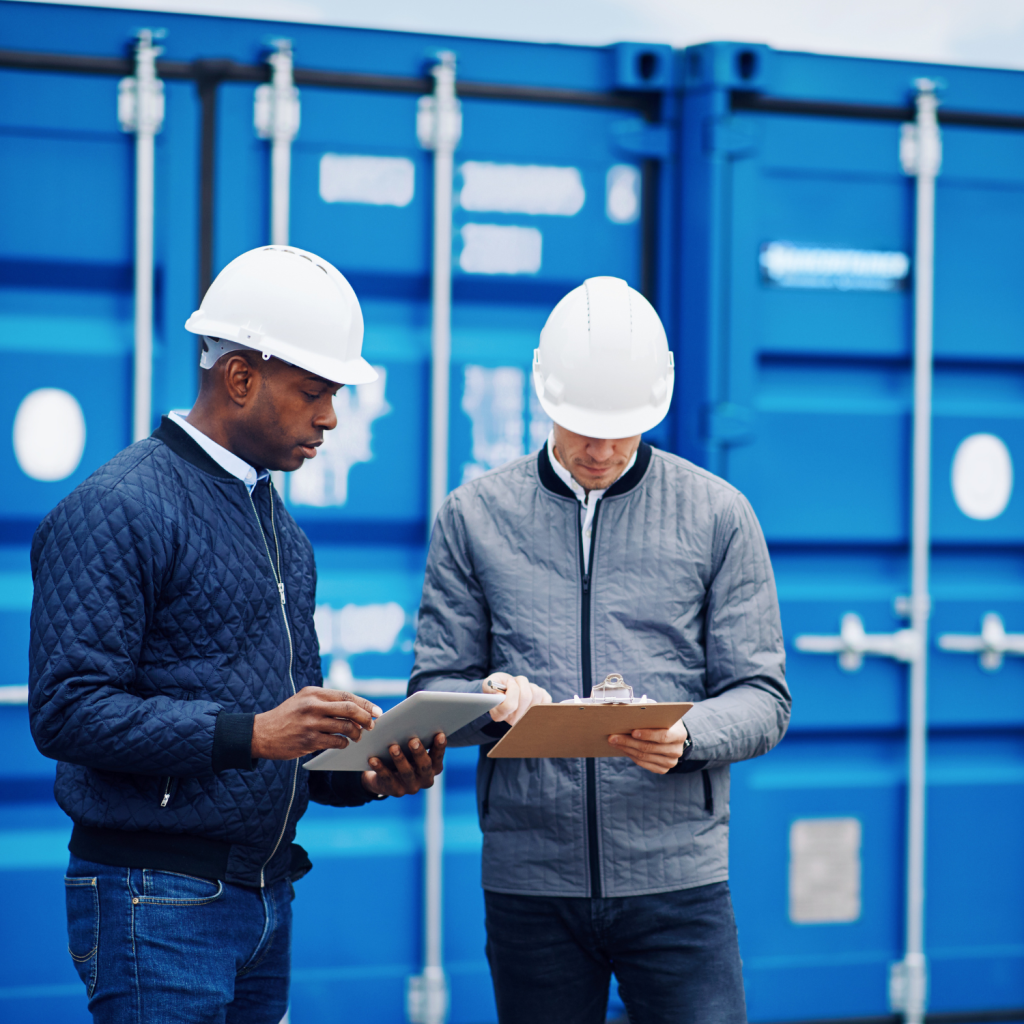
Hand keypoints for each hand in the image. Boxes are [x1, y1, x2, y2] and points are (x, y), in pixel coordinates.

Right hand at [252, 687, 380, 759]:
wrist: (261, 733)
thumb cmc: (287, 716)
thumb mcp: (304, 701)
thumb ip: (326, 702)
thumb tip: (356, 708)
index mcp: (314, 693)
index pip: (347, 695)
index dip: (365, 704)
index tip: (377, 711)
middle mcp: (313, 706)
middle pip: (349, 709)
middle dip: (366, 717)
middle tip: (372, 725)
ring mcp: (310, 724)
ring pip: (345, 727)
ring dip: (356, 733)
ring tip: (357, 736)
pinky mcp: (308, 741)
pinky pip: (335, 742)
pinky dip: (344, 744)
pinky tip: (344, 744)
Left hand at [361, 733, 445, 796]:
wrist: (385, 779)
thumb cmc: (404, 757)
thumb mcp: (412, 750)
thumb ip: (417, 740)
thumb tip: (413, 722)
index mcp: (434, 768)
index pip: (438, 757)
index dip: (440, 747)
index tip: (439, 734)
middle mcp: (425, 779)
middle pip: (424, 766)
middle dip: (419, 753)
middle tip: (413, 740)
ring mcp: (411, 787)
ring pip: (407, 773)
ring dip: (400, 759)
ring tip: (393, 747)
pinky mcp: (396, 791)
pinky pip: (387, 779)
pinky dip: (380, 768)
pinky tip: (374, 759)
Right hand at [483, 672, 551, 725]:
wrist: (507, 688)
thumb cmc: (497, 686)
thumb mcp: (489, 683)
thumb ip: (489, 686)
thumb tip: (498, 692)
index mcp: (499, 715)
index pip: (510, 705)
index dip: (511, 690)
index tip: (507, 683)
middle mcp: (515, 720)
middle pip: (525, 697)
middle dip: (519, 683)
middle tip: (513, 682)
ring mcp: (528, 717)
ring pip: (535, 693)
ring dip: (527, 684)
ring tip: (520, 686)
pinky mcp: (541, 710)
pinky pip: (545, 696)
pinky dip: (536, 688)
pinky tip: (528, 691)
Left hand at [607, 718, 687, 773]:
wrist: (672, 734)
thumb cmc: (663, 721)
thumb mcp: (661, 716)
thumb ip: (650, 717)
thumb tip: (628, 718)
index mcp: (680, 734)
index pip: (663, 736)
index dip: (648, 734)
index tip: (632, 732)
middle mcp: (677, 750)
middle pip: (650, 748)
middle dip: (629, 742)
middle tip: (613, 737)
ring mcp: (670, 762)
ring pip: (644, 757)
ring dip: (627, 749)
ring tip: (614, 742)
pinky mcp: (663, 769)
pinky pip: (644, 764)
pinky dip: (631, 756)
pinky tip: (623, 749)